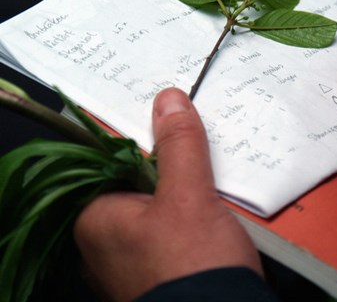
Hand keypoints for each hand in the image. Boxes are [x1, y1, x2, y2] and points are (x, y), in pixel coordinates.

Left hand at [74, 88, 261, 301]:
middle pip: (138, 178)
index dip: (144, 135)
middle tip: (197, 141)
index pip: (112, 159)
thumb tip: (168, 98)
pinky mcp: (161, 265)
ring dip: (186, 182)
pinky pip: (172, 220)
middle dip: (171, 159)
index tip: (171, 119)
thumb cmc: (194, 266)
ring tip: (209, 169)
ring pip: (159, 199)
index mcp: (96, 219)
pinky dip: (191, 205)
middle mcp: (107, 240)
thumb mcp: (189, 196)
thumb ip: (178, 146)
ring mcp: (133, 256)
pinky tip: (212, 200)